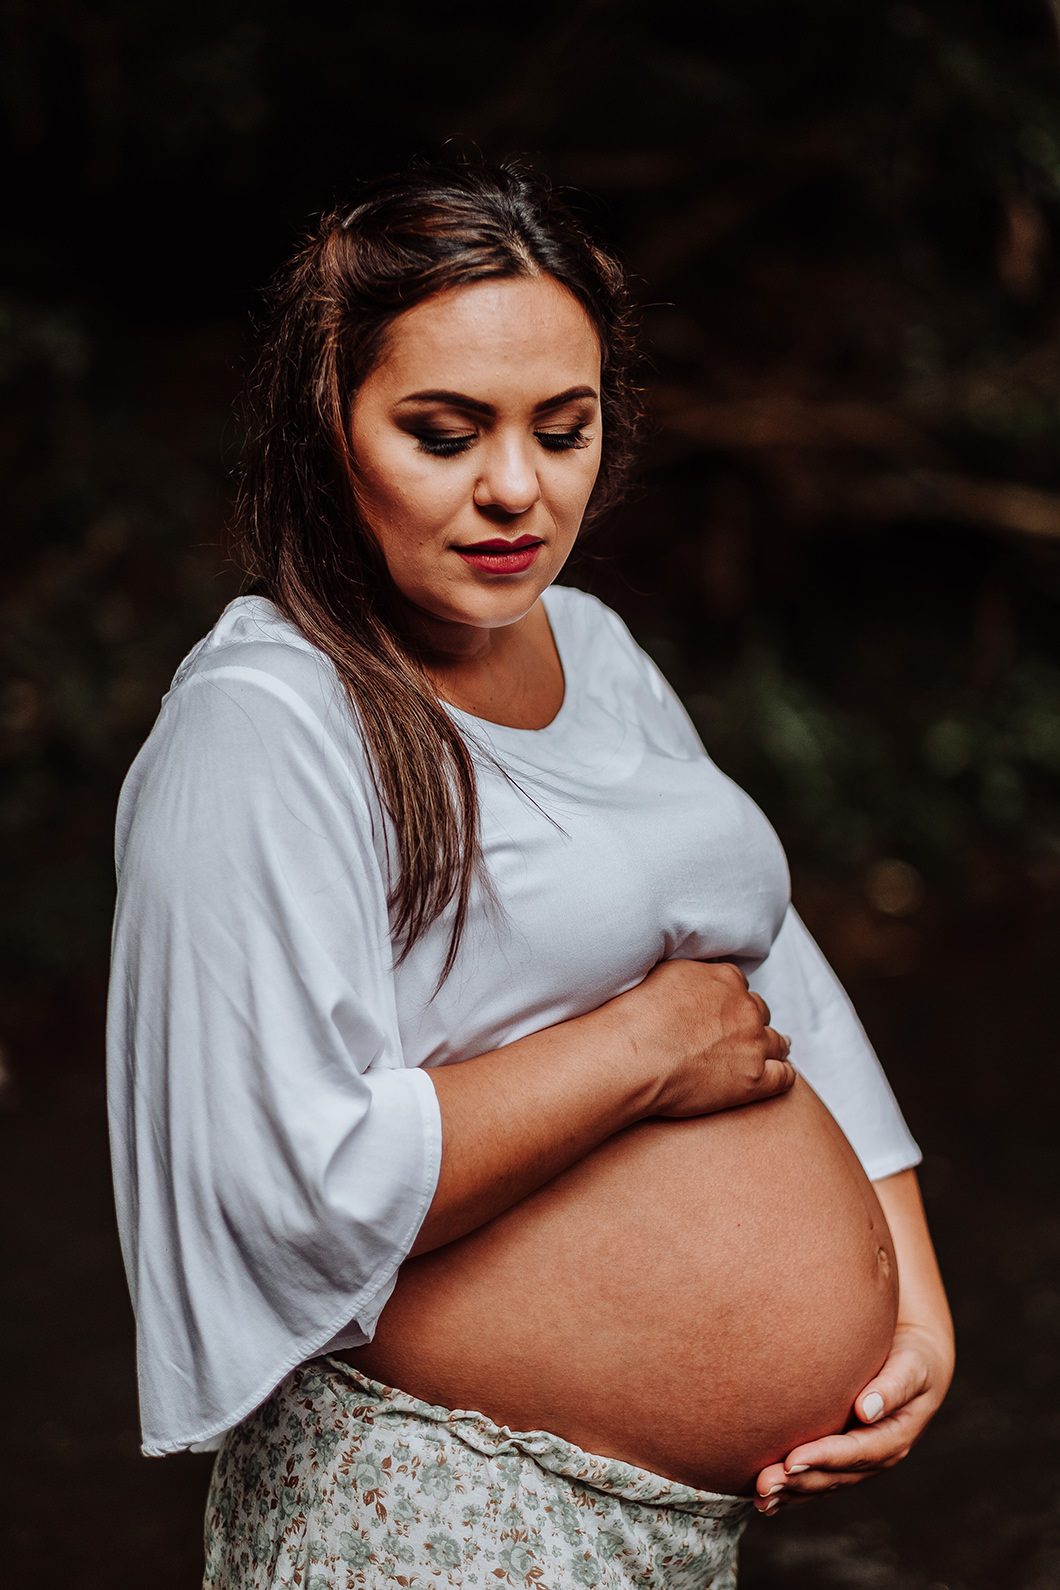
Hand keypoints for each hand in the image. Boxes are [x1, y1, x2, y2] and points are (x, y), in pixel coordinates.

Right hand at [623, 958, 795, 1118]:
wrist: (633, 1055)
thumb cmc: (636, 1017)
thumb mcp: (662, 974)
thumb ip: (689, 975)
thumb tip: (692, 980)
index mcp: (725, 979)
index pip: (738, 985)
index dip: (731, 1000)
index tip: (722, 1011)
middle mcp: (745, 1007)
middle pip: (758, 1012)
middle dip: (750, 1022)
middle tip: (739, 1036)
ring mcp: (753, 1043)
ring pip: (777, 1042)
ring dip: (773, 1047)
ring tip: (770, 1054)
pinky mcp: (754, 1079)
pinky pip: (784, 1077)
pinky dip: (784, 1076)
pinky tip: (778, 1076)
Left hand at [753, 1168, 953, 1516]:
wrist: (888, 1323)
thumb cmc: (878, 1294)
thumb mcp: (876, 1280)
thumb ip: (851, 1265)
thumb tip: (827, 1248)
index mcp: (917, 1374)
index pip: (901, 1393)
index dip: (881, 1401)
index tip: (858, 1406)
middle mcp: (900, 1414)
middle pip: (872, 1449)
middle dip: (831, 1459)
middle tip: (790, 1462)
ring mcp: (877, 1437)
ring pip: (848, 1472)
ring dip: (809, 1483)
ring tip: (767, 1487)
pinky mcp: (847, 1447)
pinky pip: (827, 1476)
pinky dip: (799, 1488)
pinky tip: (760, 1497)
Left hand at [753, 1320, 952, 1513]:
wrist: (915, 1366)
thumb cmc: (912, 1361)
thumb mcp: (911, 1369)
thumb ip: (892, 1387)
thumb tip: (866, 1408)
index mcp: (895, 1438)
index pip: (856, 1451)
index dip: (824, 1458)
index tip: (791, 1460)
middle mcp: (877, 1457)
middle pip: (835, 1476)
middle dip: (799, 1482)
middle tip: (764, 1484)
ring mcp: (861, 1462)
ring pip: (824, 1484)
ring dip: (792, 1492)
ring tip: (759, 1496)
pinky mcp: (845, 1459)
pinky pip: (819, 1479)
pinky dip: (794, 1491)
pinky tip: (767, 1499)